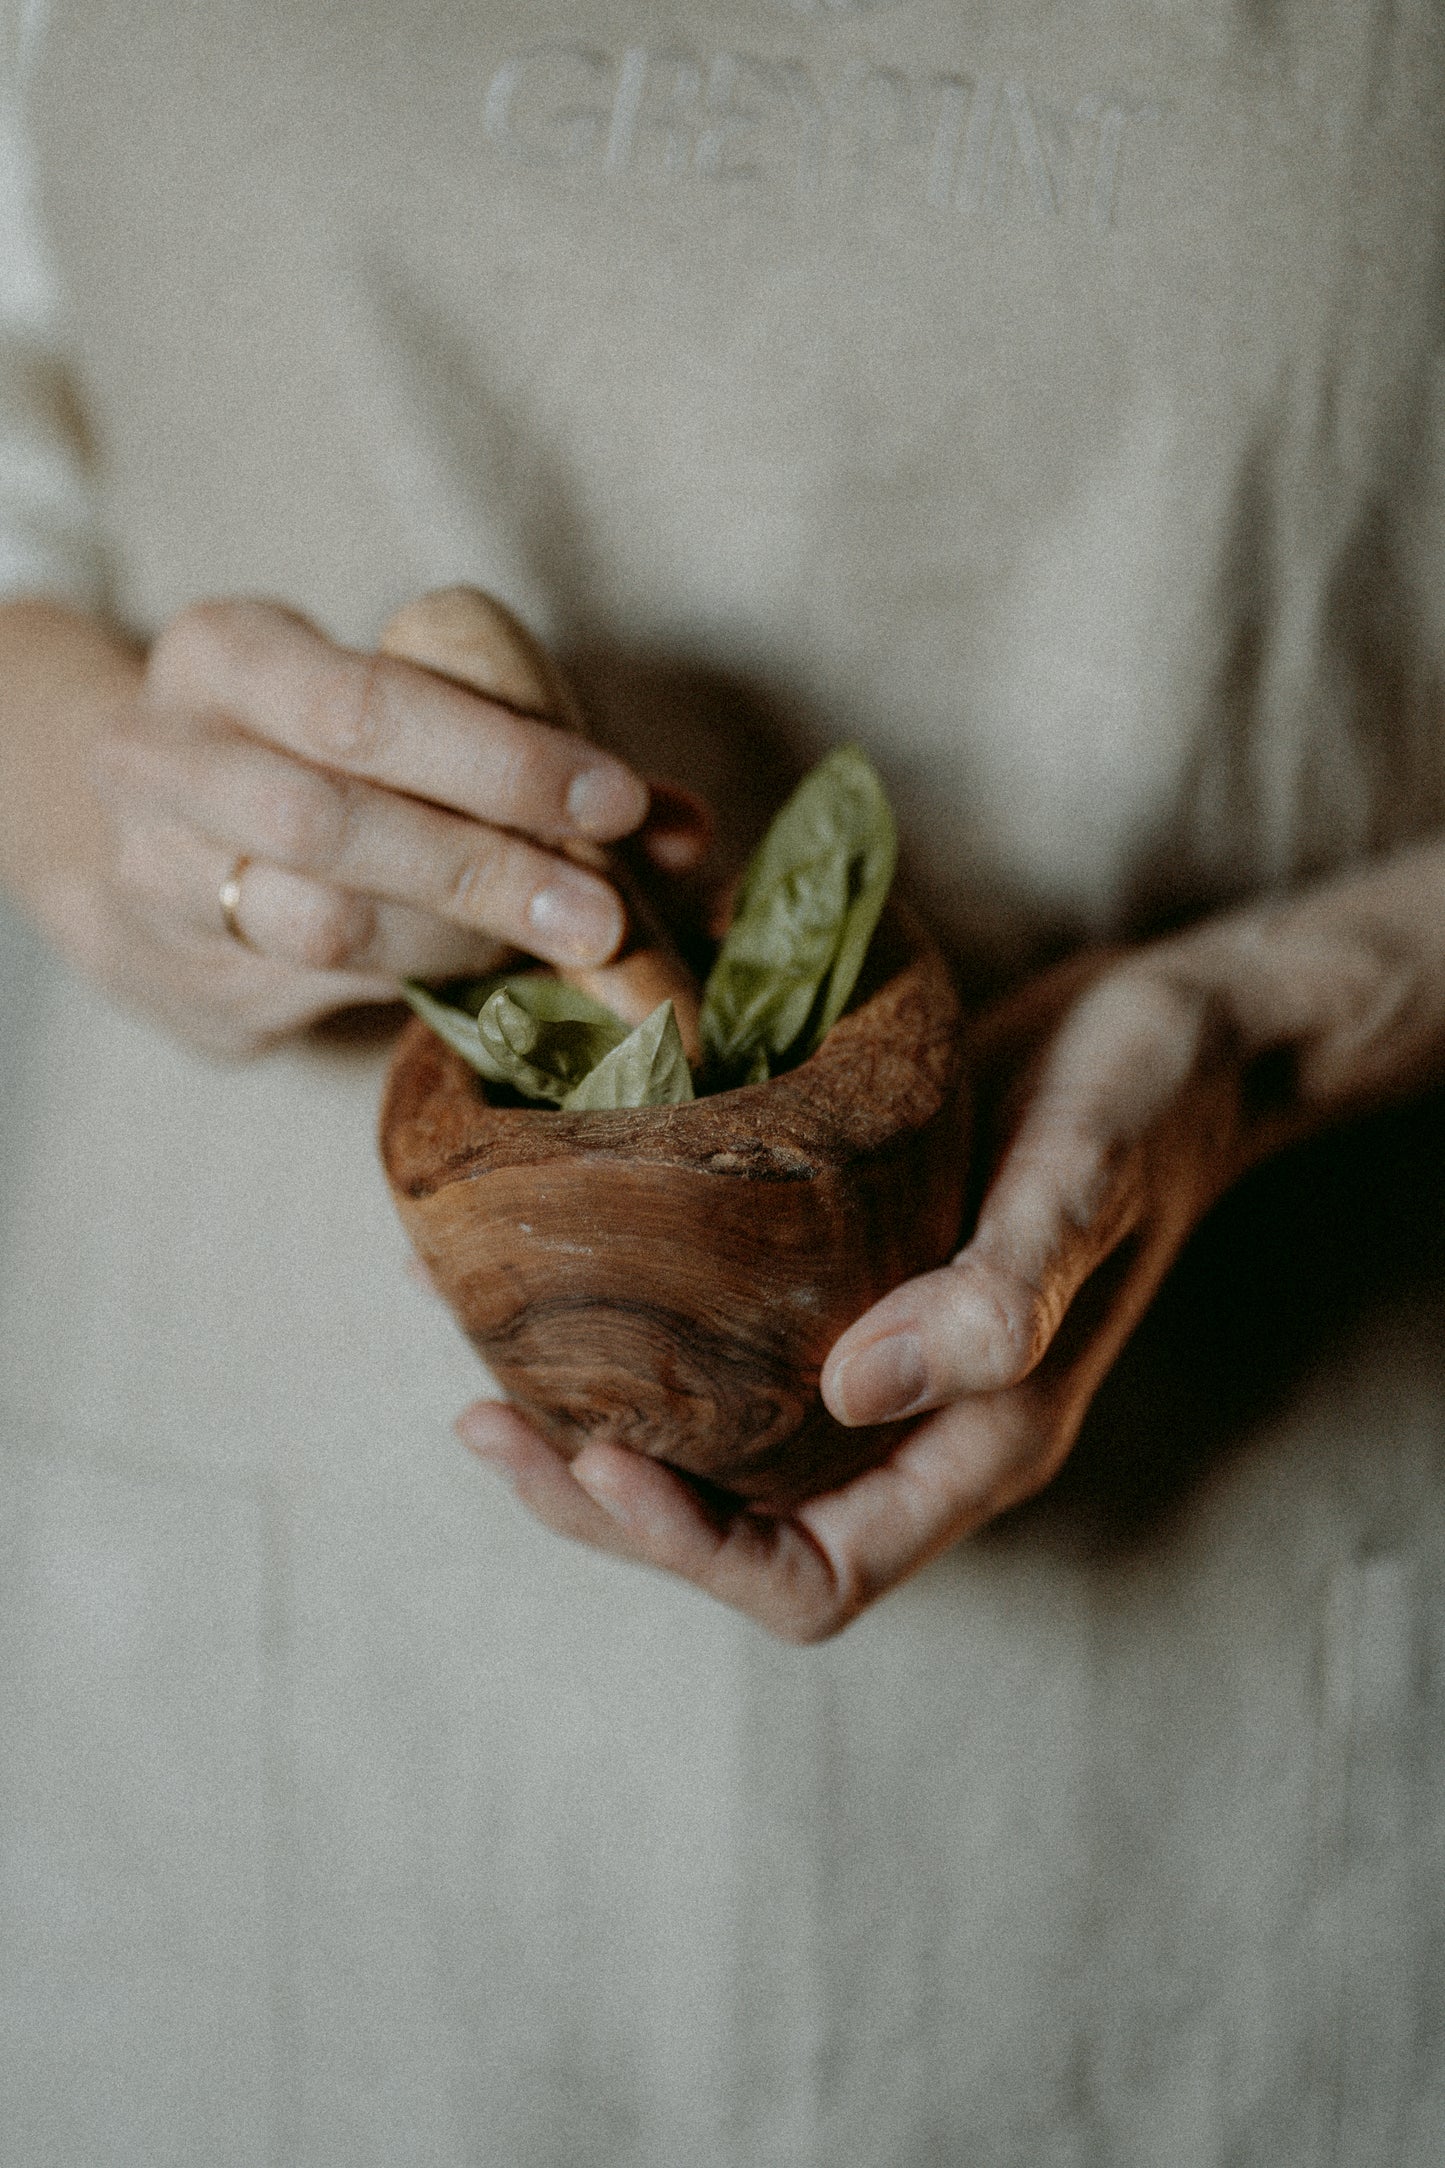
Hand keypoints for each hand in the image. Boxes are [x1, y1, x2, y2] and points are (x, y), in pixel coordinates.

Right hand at [3, 595, 706, 1055]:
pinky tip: (492, 979)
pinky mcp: (183, 978)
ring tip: (557, 948)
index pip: (364, 705)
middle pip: (332, 820)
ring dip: (459, 942)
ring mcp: (156, 876)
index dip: (500, 759)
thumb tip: (684, 830)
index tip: (616, 803)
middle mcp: (163, 757)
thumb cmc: (304, 756)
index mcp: (224, 654)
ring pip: (317, 923)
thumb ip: (529, 756)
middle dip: (486, 867)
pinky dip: (421, 986)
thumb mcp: (384, 715)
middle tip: (603, 915)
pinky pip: (317, 992)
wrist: (128, 842)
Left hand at [457, 947, 1249, 1637]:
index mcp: (971, 1444)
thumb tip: (854, 1392)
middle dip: (599, 1498)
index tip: (598, 1458)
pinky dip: (617, 1319)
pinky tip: (527, 1252)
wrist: (1168, 1031)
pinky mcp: (832, 1282)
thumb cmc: (1145, 1101)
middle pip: (728, 1530)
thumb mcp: (1085, 1179)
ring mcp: (865, 1359)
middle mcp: (905, 1426)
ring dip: (585, 1419)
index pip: (814, 1577)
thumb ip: (1002, 1294)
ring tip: (470, 1350)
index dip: (694, 1550)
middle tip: (482, 1415)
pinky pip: (711, 1341)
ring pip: (704, 1446)